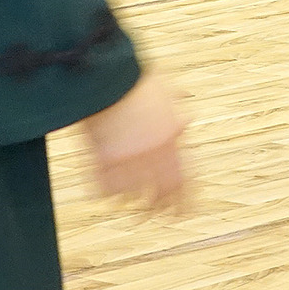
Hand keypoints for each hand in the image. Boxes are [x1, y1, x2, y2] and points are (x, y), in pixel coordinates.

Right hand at [81, 72, 187, 209]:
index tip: (184, 214)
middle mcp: (152, 154)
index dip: (185, 201)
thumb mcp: (164, 88)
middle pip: (160, 196)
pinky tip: (108, 191)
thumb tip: (187, 121)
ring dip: (133, 201)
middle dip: (160, 209)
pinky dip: (107, 192)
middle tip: (157, 216)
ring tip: (133, 205)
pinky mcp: (101, 162)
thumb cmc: (134, 77)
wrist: (104, 74)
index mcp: (170, 138)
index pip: (184, 181)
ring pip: (133, 197)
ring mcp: (126, 160)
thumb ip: (177, 109)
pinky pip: (106, 190)